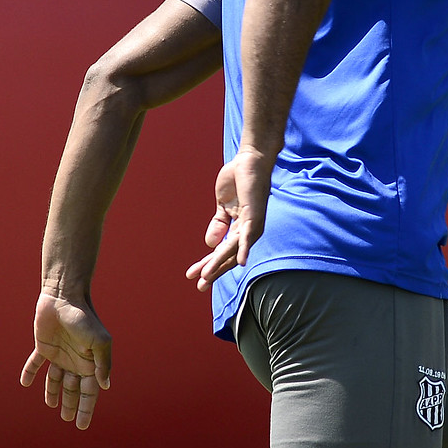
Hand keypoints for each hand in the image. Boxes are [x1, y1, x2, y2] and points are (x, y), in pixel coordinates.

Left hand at [19, 291, 111, 428]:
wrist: (64, 297)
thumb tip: (105, 386)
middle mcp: (75, 361)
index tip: (82, 425)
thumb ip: (103, 364)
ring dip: (54, 392)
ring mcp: (59, 354)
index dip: (87, 408)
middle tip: (69, 420)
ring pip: (56, 379)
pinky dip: (30, 372)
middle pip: (73, 388)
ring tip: (52, 405)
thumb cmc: (84, 318)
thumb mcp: (99, 342)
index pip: (89, 391)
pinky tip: (25, 383)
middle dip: (72, 404)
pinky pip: (35, 363)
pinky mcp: (43, 346)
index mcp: (90, 363)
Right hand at [186, 146, 271, 291]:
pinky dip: (245, 249)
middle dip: (212, 271)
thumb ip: (218, 224)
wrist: (249, 160)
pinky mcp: (254, 215)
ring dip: (219, 264)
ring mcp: (252, 224)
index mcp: (238, 229)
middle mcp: (247, 231)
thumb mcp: (222, 205)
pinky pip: (248, 235)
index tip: (192, 277)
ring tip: (206, 276)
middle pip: (227, 256)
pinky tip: (241, 263)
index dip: (207, 264)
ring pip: (233, 250)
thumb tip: (209, 244)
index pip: (221, 252)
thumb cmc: (238, 180)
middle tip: (199, 287)